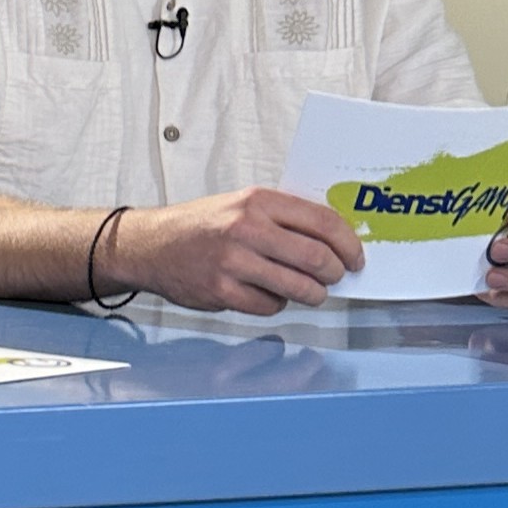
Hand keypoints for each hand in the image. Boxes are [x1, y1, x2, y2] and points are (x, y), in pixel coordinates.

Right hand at [115, 189, 364, 313]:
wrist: (151, 245)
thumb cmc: (201, 225)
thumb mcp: (242, 205)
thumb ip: (284, 217)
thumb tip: (335, 240)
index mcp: (257, 201)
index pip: (323, 222)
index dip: (349, 244)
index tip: (356, 257)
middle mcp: (246, 228)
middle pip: (317, 258)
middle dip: (335, 273)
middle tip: (336, 277)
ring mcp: (233, 262)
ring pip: (299, 288)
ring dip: (313, 294)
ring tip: (311, 292)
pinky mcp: (222, 291)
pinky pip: (270, 306)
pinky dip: (277, 304)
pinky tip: (269, 293)